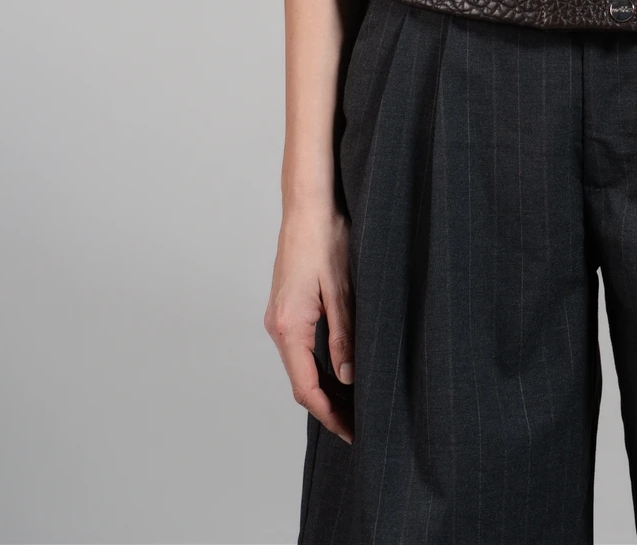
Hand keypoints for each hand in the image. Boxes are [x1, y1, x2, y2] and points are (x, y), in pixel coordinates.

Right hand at [265, 200, 354, 442]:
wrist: (307, 205)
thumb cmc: (325, 239)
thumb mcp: (342, 290)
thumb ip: (343, 336)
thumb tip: (349, 378)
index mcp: (289, 327)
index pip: (306, 387)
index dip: (329, 413)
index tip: (351, 431)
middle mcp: (278, 326)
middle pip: (301, 381)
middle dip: (328, 406)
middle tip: (358, 424)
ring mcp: (279, 316)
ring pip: (300, 365)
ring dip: (324, 386)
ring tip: (353, 403)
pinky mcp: (285, 307)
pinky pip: (299, 347)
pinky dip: (318, 366)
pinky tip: (338, 370)